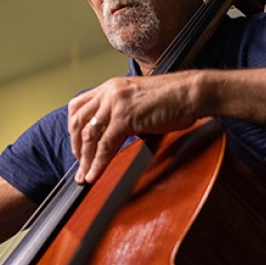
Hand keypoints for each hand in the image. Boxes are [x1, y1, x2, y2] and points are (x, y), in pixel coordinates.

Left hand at [68, 71, 203, 182]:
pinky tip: (95, 175)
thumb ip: (124, 116)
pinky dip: (99, 163)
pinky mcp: (125, 117)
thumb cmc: (173, 99)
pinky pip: (106, 145)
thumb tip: (115, 138)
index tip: (78, 148)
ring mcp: (116, 103)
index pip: (79, 106)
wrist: (192, 93)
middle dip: (76, 147)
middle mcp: (109, 92)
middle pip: (78, 121)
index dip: (74, 129)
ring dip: (85, 160)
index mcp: (111, 88)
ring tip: (85, 176)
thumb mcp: (139, 103)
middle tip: (80, 166)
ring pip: (89, 136)